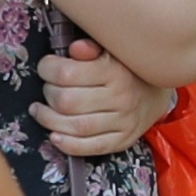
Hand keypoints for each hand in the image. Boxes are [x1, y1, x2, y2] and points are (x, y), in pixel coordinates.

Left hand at [35, 33, 164, 161]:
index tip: (46, 67)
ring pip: (76, 127)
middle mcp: (121, 98)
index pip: (67, 73)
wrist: (155, 93)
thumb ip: (90, 47)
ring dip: (49, 121)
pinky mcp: (122, 140)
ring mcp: (123, 122)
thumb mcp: (110, 51)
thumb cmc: (124, 69)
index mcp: (115, 71)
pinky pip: (91, 148)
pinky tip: (54, 136)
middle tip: (46, 89)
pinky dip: (68, 145)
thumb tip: (74, 48)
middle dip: (48, 94)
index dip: (47, 69)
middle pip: (67, 102)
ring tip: (40, 112)